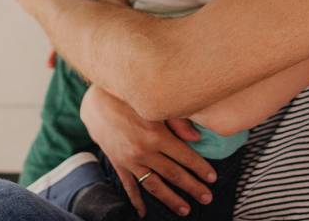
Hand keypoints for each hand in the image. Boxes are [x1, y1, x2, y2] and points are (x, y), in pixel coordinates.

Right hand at [80, 86, 215, 217]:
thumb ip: (178, 122)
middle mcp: (144, 151)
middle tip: (207, 198)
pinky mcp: (118, 163)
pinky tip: (143, 212)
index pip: (185, 157)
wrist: (95, 102)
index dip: (200, 168)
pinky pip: (129, 185)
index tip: (213, 178)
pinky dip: (136, 200)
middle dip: (192, 187)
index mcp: (156, 135)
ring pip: (154, 185)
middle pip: (173, 174)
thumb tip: (197, 139)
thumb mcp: (155, 105)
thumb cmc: (129, 98)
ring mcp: (129, 160)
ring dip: (170, 199)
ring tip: (185, 209)